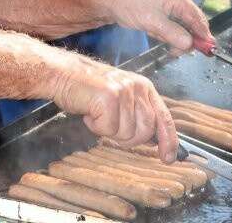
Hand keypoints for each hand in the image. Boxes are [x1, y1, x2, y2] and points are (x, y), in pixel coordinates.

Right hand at [53, 60, 177, 162]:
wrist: (62, 73)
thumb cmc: (88, 88)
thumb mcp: (120, 96)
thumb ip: (138, 112)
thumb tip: (154, 140)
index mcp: (143, 86)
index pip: (164, 117)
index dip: (169, 141)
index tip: (168, 157)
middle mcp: (137, 86)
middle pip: (145, 131)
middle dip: (128, 137)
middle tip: (110, 126)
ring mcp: (123, 91)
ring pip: (127, 133)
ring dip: (109, 131)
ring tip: (98, 114)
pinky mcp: (109, 97)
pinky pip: (108, 129)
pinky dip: (96, 127)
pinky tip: (89, 112)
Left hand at [108, 0, 212, 54]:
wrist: (110, 0)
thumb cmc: (130, 6)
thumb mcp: (153, 22)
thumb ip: (174, 34)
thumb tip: (190, 45)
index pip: (198, 18)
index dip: (203, 36)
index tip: (207, 51)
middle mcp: (177, 0)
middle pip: (191, 24)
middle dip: (185, 39)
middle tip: (175, 51)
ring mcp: (169, 5)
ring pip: (181, 28)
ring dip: (172, 38)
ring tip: (156, 36)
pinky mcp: (161, 12)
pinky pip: (170, 27)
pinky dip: (164, 34)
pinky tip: (153, 32)